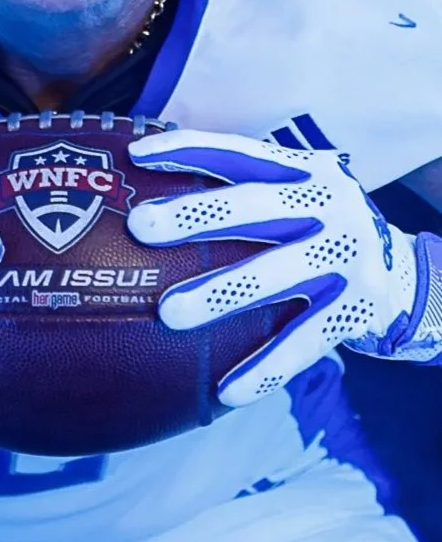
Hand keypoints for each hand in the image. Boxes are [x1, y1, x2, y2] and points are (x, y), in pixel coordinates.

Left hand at [126, 129, 425, 406]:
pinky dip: (265, 368)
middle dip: (193, 214)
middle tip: (139, 226)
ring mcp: (345, 255)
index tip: (137, 154)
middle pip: (251, 206)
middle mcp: (328, 204)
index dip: (188, 149)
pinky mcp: (358, 307)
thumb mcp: (297, 196)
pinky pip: (303, 342)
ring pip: (272, 274)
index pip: (238, 153)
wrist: (405, 275)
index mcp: (303, 170)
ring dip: (218, 293)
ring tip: (168, 313)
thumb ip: (243, 192)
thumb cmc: (320, 232)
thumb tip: (150, 196)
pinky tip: (226, 392)